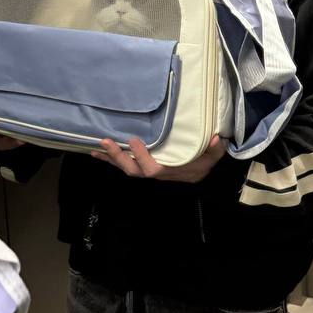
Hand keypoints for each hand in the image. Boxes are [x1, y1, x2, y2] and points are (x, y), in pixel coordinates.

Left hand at [92, 134, 226, 181]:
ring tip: (96, 147)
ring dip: (111, 158)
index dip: (141, 157)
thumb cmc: (203, 161)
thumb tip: (216, 139)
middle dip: (119, 157)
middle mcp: (156, 173)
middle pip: (134, 171)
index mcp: (170, 171)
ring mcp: (148, 170)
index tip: (133, 140)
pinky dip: (111, 159)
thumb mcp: (212, 156)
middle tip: (106, 142)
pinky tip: (98, 152)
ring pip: (126, 169)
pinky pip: (125, 164)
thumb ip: (214, 149)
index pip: (152, 169)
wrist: (199, 169)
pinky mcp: (142, 165)